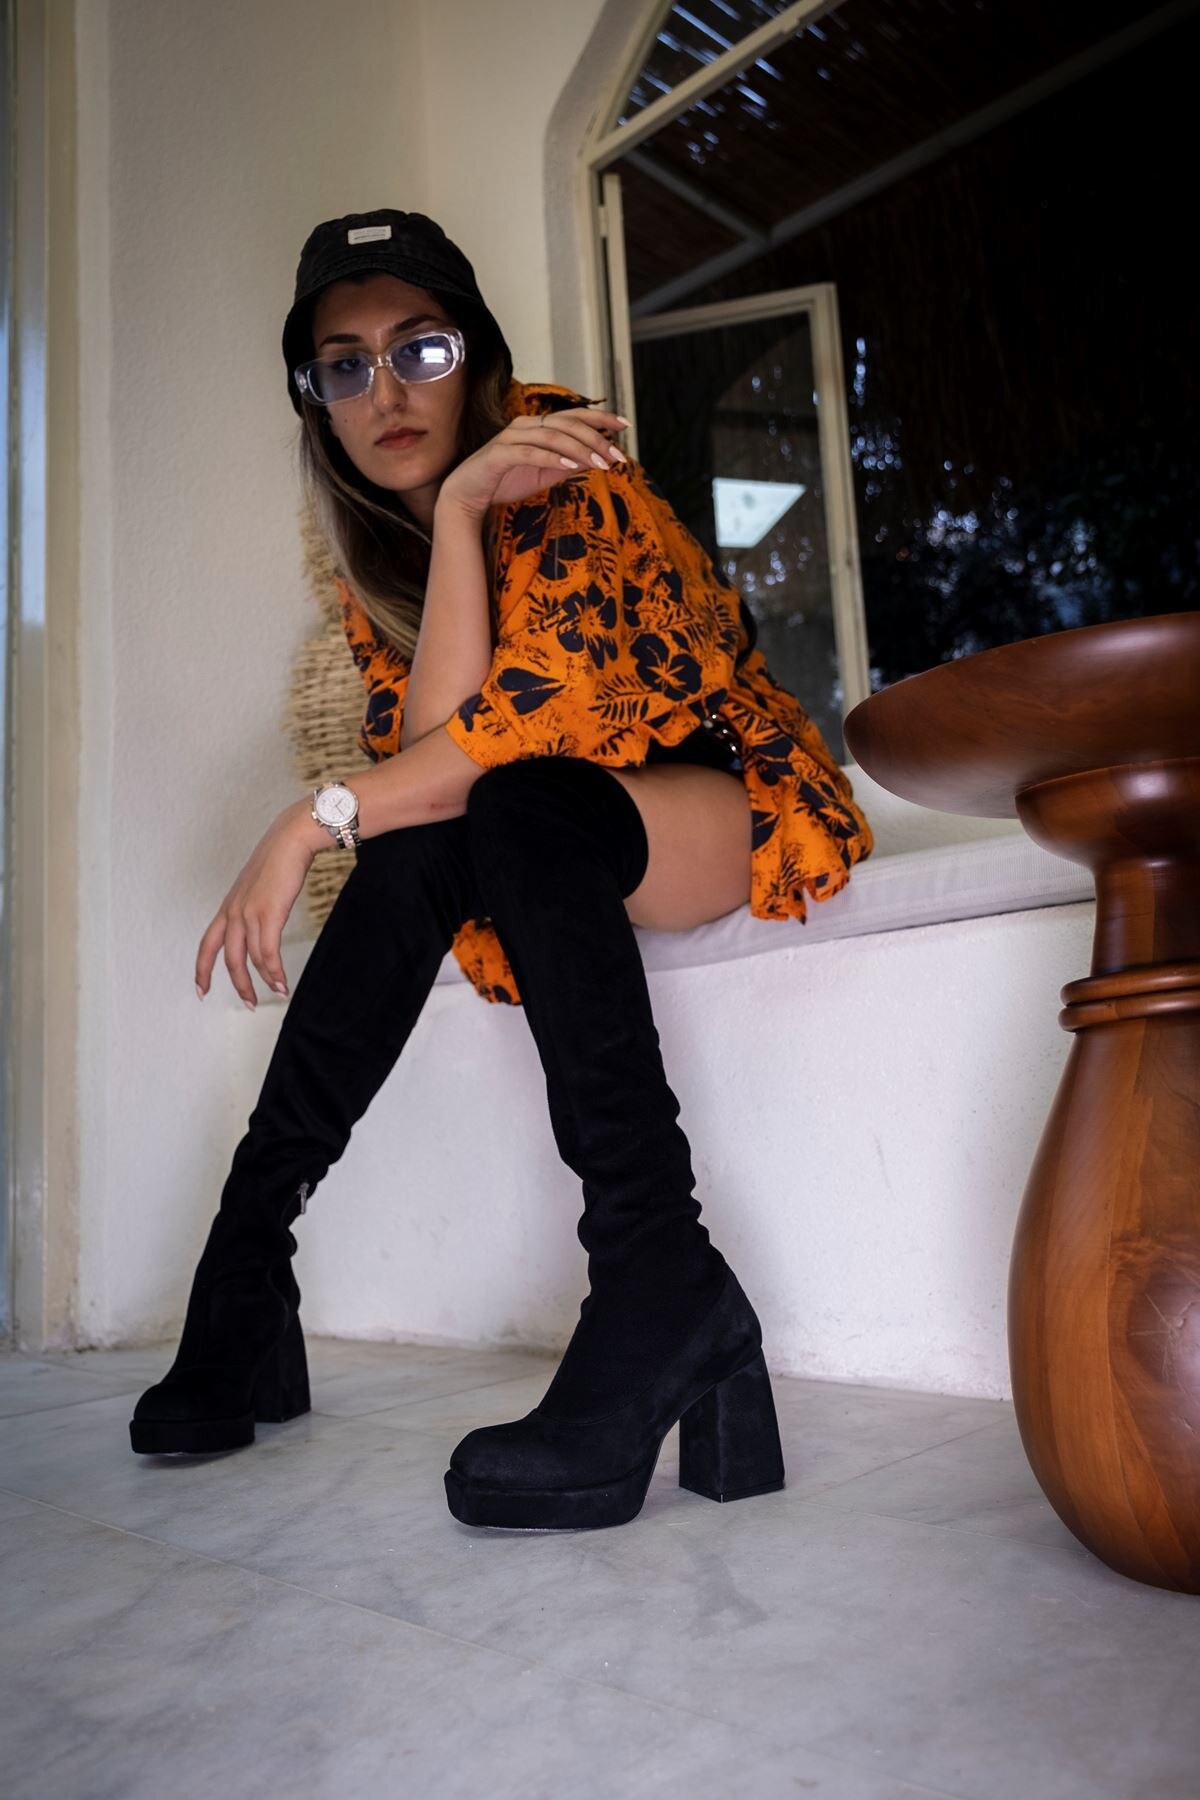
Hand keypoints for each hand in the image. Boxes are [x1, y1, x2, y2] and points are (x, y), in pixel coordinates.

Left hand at [194, 802, 319, 1006]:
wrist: (291, 840)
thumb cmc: (279, 860)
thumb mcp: (258, 887)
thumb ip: (255, 906)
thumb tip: (262, 922)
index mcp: (228, 907)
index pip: (207, 944)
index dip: (202, 970)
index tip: (200, 990)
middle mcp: (233, 912)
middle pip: (228, 959)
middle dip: (239, 985)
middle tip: (249, 1003)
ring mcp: (249, 913)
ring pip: (251, 959)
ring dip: (265, 981)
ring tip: (278, 992)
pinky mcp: (268, 914)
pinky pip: (268, 953)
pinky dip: (275, 971)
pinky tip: (282, 982)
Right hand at [437, 405, 629, 516]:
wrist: (466, 496)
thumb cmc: (504, 482)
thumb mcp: (544, 475)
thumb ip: (567, 464)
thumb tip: (597, 460)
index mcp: (537, 426)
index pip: (574, 416)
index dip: (600, 417)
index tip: (625, 425)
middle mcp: (525, 425)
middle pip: (567, 423)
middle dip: (596, 438)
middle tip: (617, 455)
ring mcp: (511, 438)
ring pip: (552, 435)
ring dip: (579, 449)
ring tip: (600, 464)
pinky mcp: (499, 454)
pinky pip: (530, 452)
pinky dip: (551, 457)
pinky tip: (570, 464)